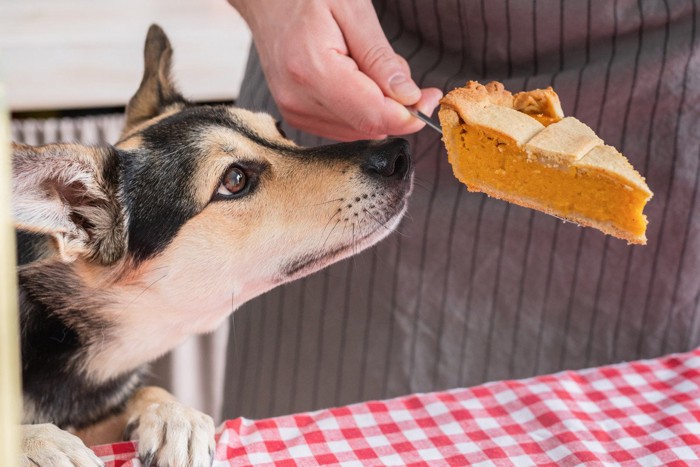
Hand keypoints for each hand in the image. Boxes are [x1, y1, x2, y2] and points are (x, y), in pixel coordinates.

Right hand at [229, 0, 442, 140]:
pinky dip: (362, 110)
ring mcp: (295, 111)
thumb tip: (410, 98)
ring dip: (379, 108)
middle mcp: (299, 99)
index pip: (373, 115)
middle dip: (397, 109)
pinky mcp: (297, 116)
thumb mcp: (354, 10)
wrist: (265, 0)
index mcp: (312, 70)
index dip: (410, 115)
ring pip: (360, 130)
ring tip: (368, 68)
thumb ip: (381, 59)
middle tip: (404, 75)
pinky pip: (345, 127)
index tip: (432, 99)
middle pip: (368, 126)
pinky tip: (356, 81)